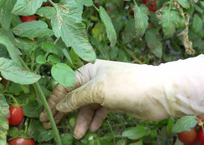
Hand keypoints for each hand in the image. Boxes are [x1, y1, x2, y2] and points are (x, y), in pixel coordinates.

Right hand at [40, 54, 203, 138]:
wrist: (159, 93)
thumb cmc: (126, 85)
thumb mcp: (97, 90)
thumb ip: (76, 98)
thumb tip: (60, 106)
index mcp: (89, 69)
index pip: (65, 84)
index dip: (54, 100)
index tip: (45, 114)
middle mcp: (95, 78)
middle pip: (73, 96)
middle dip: (63, 111)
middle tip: (52, 126)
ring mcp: (105, 91)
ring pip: (86, 106)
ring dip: (80, 120)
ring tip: (77, 135)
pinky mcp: (115, 102)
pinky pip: (99, 112)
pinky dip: (94, 120)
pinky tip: (90, 130)